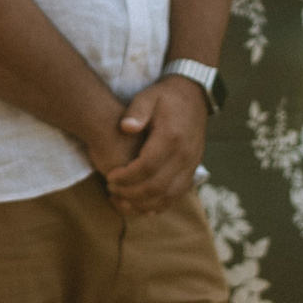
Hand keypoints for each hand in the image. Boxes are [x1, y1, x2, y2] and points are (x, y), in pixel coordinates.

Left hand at [102, 76, 207, 215]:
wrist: (193, 97)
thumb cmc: (165, 97)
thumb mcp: (148, 97)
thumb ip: (137, 111)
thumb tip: (126, 127)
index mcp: (171, 137)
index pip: (146, 166)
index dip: (126, 176)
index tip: (109, 177)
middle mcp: (184, 155)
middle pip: (157, 186)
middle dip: (131, 193)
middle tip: (111, 190)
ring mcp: (191, 165)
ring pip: (168, 196)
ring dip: (143, 203)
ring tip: (122, 200)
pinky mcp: (193, 170)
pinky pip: (177, 195)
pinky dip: (160, 204)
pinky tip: (142, 206)